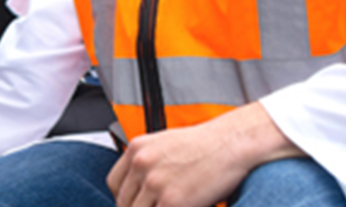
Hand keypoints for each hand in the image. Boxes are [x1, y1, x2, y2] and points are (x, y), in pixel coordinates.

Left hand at [107, 103, 300, 206]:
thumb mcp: (164, 144)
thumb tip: (141, 188)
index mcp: (136, 149)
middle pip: (124, 202)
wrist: (232, 144)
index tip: (134, 203)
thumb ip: (147, 163)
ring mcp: (155, 184)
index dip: (124, 198)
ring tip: (168, 206)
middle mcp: (141, 165)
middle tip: (155, 206)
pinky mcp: (172, 201)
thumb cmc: (205, 144)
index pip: (114, 184)